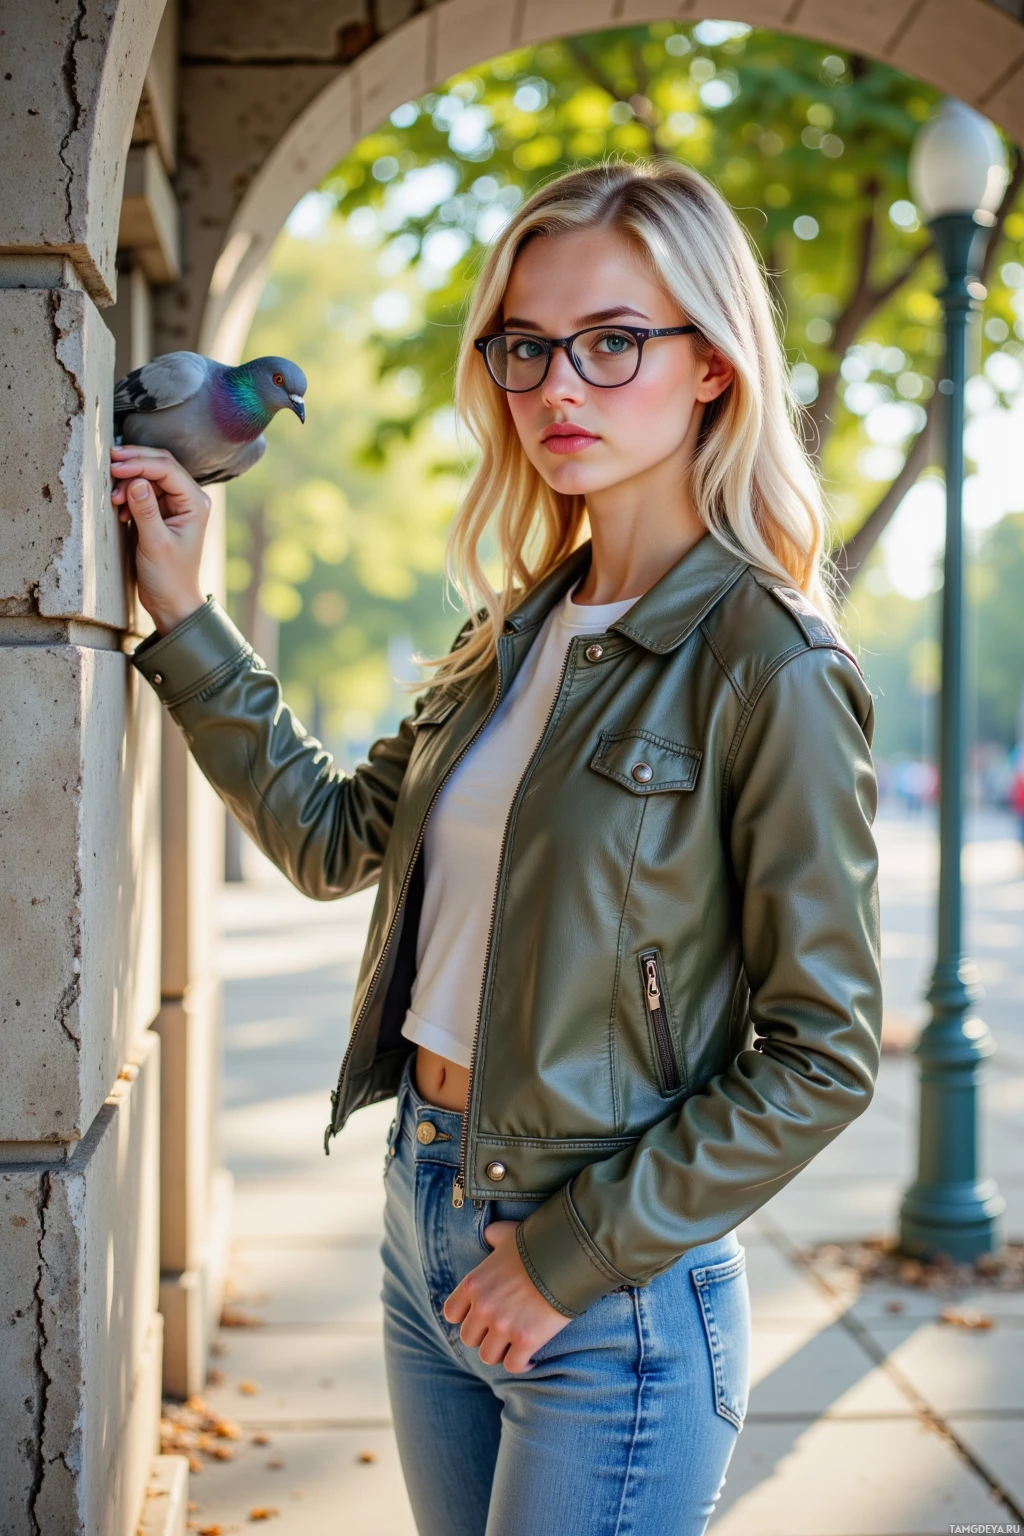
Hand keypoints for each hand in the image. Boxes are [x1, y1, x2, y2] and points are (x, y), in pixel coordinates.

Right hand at [111, 444, 208, 634]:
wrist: (171, 600)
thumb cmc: (168, 577)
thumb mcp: (155, 544)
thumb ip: (146, 511)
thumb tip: (136, 482)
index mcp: (195, 503)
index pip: (167, 469)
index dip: (140, 463)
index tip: (115, 467)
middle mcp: (189, 499)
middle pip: (160, 465)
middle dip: (133, 463)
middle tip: (108, 464)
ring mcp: (175, 505)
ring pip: (149, 476)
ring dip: (128, 481)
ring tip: (113, 499)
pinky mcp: (160, 512)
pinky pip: (143, 491)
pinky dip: (128, 494)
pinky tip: (119, 509)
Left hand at [442, 1221, 570, 1373]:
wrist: (567, 1256)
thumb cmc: (537, 1244)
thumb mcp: (507, 1233)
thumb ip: (492, 1235)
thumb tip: (489, 1235)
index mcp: (474, 1283)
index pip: (451, 1313)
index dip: (464, 1317)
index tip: (478, 1317)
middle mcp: (483, 1307)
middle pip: (469, 1338)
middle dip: (483, 1336)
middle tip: (500, 1331)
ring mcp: (503, 1326)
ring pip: (488, 1356)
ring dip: (500, 1352)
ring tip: (513, 1345)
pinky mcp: (525, 1340)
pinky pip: (513, 1366)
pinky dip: (522, 1364)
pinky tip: (530, 1358)